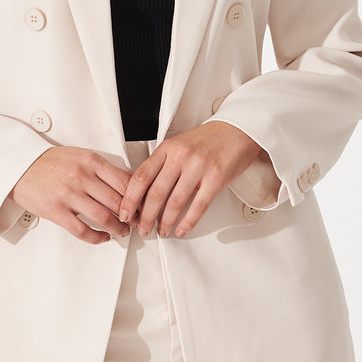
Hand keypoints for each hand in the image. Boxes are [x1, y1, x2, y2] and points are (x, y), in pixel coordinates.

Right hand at [9, 146, 131, 244]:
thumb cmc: (50, 161)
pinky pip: (83, 230)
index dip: (138, 198)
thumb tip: (127, 182)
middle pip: (118, 202)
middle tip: (135, 222)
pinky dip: (97, 237)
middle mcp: (82, 177)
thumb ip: (102, 169)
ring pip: (104, 218)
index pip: (125, 182)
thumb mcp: (80, 156)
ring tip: (121, 232)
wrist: (19, 165)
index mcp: (91, 161)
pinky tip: (102, 237)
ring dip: (118, 229)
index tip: (142, 206)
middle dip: (130, 216)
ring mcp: (69, 195)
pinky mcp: (56, 211)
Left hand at [119, 122, 261, 237]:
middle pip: (155, 193)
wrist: (236, 130)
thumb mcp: (178, 145)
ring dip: (165, 222)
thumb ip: (161, 164)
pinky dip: (188, 222)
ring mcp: (198, 167)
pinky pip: (198, 206)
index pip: (141, 177)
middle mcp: (180, 157)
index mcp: (167, 148)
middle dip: (146, 217)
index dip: (129, 199)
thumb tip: (143, 190)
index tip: (125, 213)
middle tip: (142, 229)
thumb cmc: (207, 140)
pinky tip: (182, 229)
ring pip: (175, 203)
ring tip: (162, 231)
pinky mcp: (216, 178)